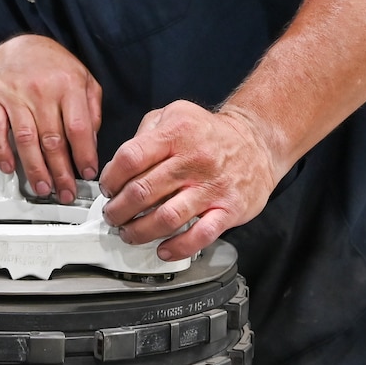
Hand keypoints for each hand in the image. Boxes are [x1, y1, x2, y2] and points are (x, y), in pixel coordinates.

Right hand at [0, 35, 101, 202]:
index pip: (79, 128)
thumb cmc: (53, 65)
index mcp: (69, 85)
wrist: (19, 45)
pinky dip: (2, 152)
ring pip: (26, 139)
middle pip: (53, 140)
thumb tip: (92, 142)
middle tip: (65, 191)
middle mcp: (42, 90)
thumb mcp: (84, 78)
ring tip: (43, 187)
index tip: (87, 173)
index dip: (84, 155)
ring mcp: (16, 94)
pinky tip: (10, 168)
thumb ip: (92, 109)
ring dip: (34, 169)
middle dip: (60, 172)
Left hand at [100, 102, 282, 259]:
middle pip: (142, 191)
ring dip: (139, 231)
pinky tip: (163, 249)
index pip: (130, 159)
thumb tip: (118, 165)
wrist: (257, 143)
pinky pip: (199, 235)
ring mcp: (212, 187)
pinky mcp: (228, 210)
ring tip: (129, 233)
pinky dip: (177, 247)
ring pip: (166, 218)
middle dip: (118, 210)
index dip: (111, 178)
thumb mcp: (174, 115)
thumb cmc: (209, 133)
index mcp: (176, 133)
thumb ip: (145, 134)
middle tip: (112, 216)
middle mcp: (193, 160)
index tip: (108, 188)